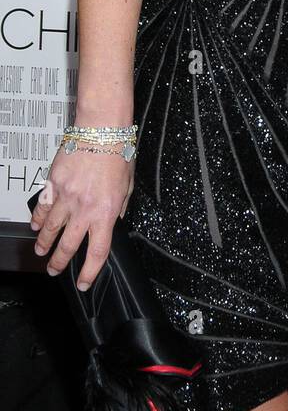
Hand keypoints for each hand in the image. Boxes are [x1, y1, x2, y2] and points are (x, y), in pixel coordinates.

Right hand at [29, 149, 133, 290]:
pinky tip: (35, 226)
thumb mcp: (129, 184)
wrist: (102, 128)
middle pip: (69, 246)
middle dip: (59, 262)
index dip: (89, 272)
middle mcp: (85, 208)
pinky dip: (37, 220)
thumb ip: (120, 206)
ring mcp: (66, 197)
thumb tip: (115, 220)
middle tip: (54, 270)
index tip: (83, 282)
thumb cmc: (119, 151)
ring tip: (41, 251)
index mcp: (107, 211)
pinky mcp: (53, 185)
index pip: (97, 252)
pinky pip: (42, 208)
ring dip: (44, 243)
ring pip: (50, 229)